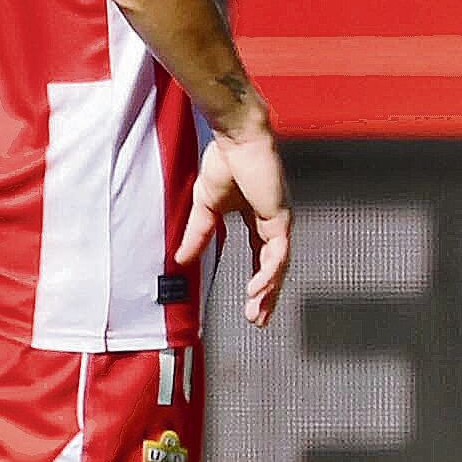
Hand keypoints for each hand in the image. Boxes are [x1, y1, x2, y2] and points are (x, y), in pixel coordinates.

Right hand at [177, 120, 291, 327]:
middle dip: (266, 296)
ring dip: (268, 292)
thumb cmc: (224, 164)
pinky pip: (277, 253)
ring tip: (257, 314)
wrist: (235, 140)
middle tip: (258, 321)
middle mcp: (274, 224)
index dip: (256, 283)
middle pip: (273, 268)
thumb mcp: (205, 208)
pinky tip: (258, 290)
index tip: (249, 306)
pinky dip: (268, 274)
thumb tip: (181, 260)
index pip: (261, 258)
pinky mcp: (280, 218)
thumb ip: (198, 235)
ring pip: (278, 266)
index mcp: (258, 220)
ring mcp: (280, 221)